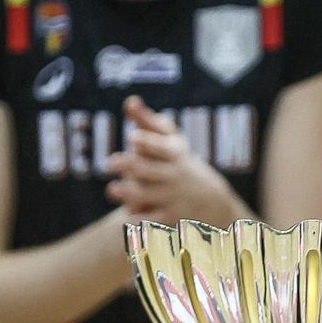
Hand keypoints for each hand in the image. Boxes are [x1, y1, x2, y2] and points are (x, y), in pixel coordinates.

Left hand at [106, 96, 240, 224]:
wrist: (211, 202)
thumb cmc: (179, 163)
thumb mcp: (171, 141)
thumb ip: (148, 121)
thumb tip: (129, 101)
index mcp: (174, 154)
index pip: (161, 147)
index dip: (148, 142)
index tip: (133, 137)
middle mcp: (173, 176)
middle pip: (149, 170)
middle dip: (131, 166)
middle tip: (111, 162)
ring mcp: (171, 198)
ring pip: (147, 195)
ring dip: (130, 193)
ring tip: (112, 189)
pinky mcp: (168, 220)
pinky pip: (151, 221)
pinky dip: (139, 220)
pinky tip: (127, 218)